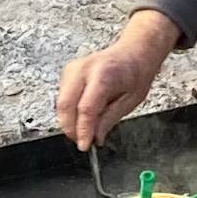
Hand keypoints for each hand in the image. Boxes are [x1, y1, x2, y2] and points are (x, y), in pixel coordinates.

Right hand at [57, 10, 178, 147]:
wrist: (133, 52)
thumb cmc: (135, 73)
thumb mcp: (130, 101)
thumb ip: (109, 120)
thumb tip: (94, 138)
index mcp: (104, 74)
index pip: (86, 107)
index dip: (83, 130)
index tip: (85, 145)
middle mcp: (84, 68)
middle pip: (66, 104)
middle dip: (71, 128)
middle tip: (83, 141)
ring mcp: (73, 68)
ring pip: (61, 103)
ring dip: (69, 121)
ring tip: (86, 129)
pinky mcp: (68, 72)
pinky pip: (62, 98)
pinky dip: (69, 112)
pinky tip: (83, 116)